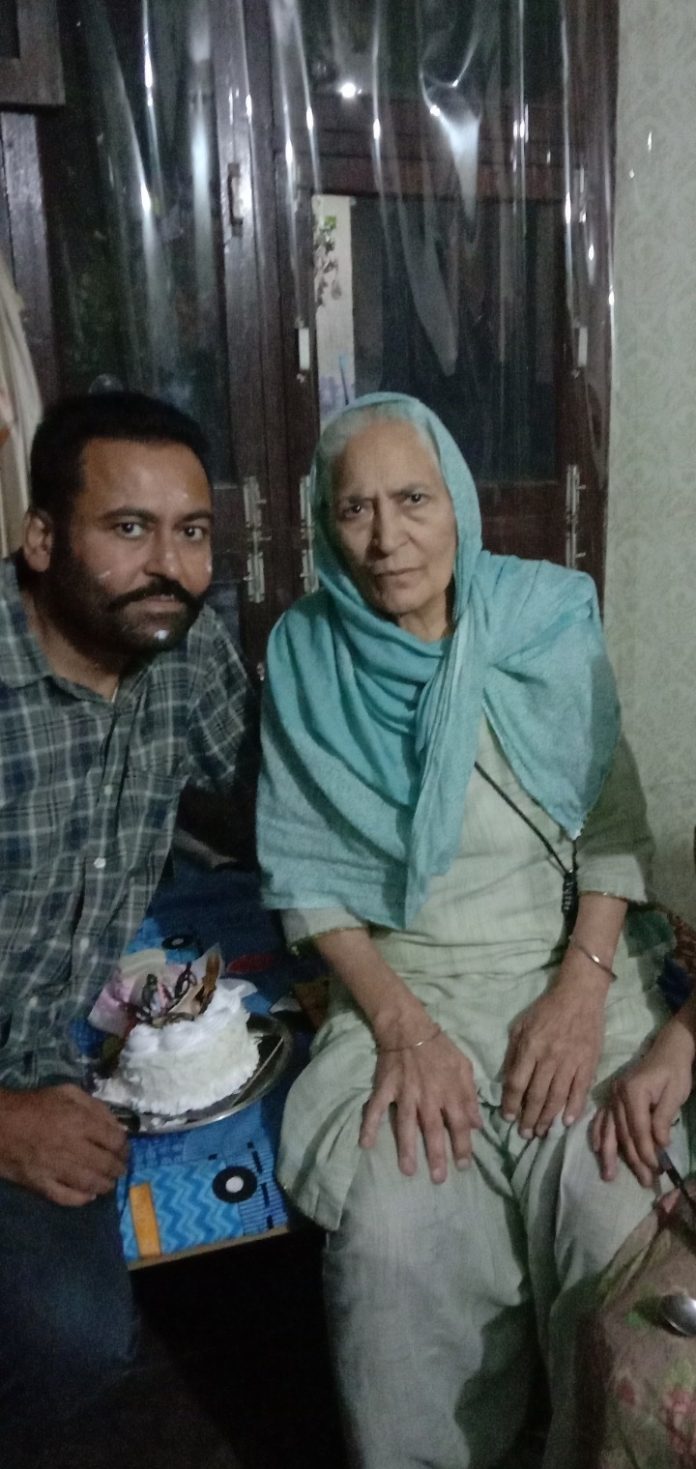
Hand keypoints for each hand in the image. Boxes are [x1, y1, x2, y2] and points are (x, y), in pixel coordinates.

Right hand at [0, 1084, 128, 1205]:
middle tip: (120, 1169)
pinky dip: (82, 1199)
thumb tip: (117, 1125)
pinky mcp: (41, 1185)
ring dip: (106, 1185)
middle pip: (107, 1165)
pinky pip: (67, 1198)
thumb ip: (95, 1106)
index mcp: (80, 1122)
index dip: (125, 1147)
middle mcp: (72, 1147)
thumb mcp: (67, 1092)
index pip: (116, 1140)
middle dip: (119, 1168)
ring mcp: (57, 1169)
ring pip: (91, 1184)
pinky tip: (88, 1195)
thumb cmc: (35, 1105)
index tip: (124, 1150)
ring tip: (108, 1183)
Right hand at [360, 1030, 481, 1184]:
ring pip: (405, 1124)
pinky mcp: (385, 1088)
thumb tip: (477, 1124)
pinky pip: (375, 1108)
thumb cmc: (440, 1048)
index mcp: (449, 1091)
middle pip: (433, 1130)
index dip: (462, 1146)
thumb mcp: (463, 1067)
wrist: (409, 1027)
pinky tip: (365, 1144)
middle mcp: (427, 1096)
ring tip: (408, 1171)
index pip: (459, 1124)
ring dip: (407, 1148)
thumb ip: (470, 1095)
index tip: (463, 1167)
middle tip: (439, 1179)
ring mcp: (404, 1093)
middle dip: (437, 1155)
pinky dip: (369, 1125)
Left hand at [501, 957, 606, 1136]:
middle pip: (536, 1096)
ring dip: (547, 1119)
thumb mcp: (521, 1025)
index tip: (508, 1118)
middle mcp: (549, 1058)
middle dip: (528, 1119)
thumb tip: (505, 1079)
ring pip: (556, 1098)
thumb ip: (513, 1052)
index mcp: (530, 1047)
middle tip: (525, 1134)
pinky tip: (566, 1122)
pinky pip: (579, 1091)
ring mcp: (570, 1062)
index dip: (510, 1104)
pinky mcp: (588, 1064)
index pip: (516, 1083)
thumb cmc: (547, 1009)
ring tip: (541, 1133)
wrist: (579, 995)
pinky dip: (573, 1109)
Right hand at [591, 1020, 695, 1186]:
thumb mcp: (675, 1094)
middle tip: (643, 1180)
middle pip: (623, 1132)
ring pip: (609, 1129)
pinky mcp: (612, 1098)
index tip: (656, 1169)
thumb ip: (663, 1118)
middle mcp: (617, 1094)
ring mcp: (612, 1096)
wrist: (667, 1050)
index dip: (646, 1150)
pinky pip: (602, 1119)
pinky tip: (597, 1149)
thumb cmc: (674, 1071)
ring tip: (609, 1175)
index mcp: (633, 1091)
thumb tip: (659, 1145)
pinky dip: (599, 1134)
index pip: (638, 1128)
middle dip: (633, 1159)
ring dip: (610, 1154)